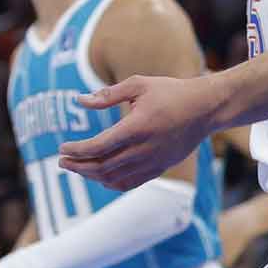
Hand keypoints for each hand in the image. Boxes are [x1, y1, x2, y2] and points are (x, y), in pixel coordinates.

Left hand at [57, 74, 220, 190]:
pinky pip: (132, 182)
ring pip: (116, 178)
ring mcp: (154, 162)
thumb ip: (107, 95)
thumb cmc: (170, 92)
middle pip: (103, 166)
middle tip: (61, 162)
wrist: (206, 108)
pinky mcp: (161, 167)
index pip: (99, 147)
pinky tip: (99, 177)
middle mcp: (145, 149)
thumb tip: (79, 100)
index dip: (77, 150)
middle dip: (79, 166)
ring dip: (92, 176)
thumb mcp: (138, 85)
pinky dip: (112, 183)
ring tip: (75, 168)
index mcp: (137, 128)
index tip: (62, 149)